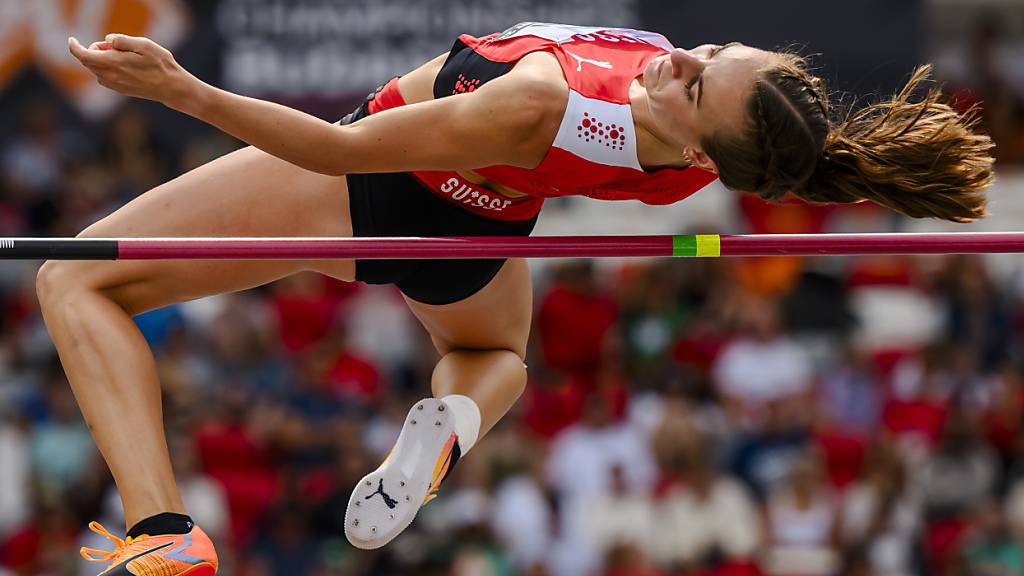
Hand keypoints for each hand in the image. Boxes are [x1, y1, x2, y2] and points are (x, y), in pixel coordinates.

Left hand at [68, 34, 198, 109]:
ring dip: (101, 60)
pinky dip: (106, 69)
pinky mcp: (119, 90)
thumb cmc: (161, 64)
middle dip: (94, 50)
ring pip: (95, 70)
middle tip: (115, 46)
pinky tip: (125, 67)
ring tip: (124, 57)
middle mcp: (110, 76)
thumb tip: (107, 40)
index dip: (73, 46)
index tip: (72, 39)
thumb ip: (122, 40)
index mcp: (113, 63)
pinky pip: (103, 78)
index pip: (82, 55)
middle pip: (88, 61)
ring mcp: (114, 85)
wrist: (172, 87)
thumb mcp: (144, 45)